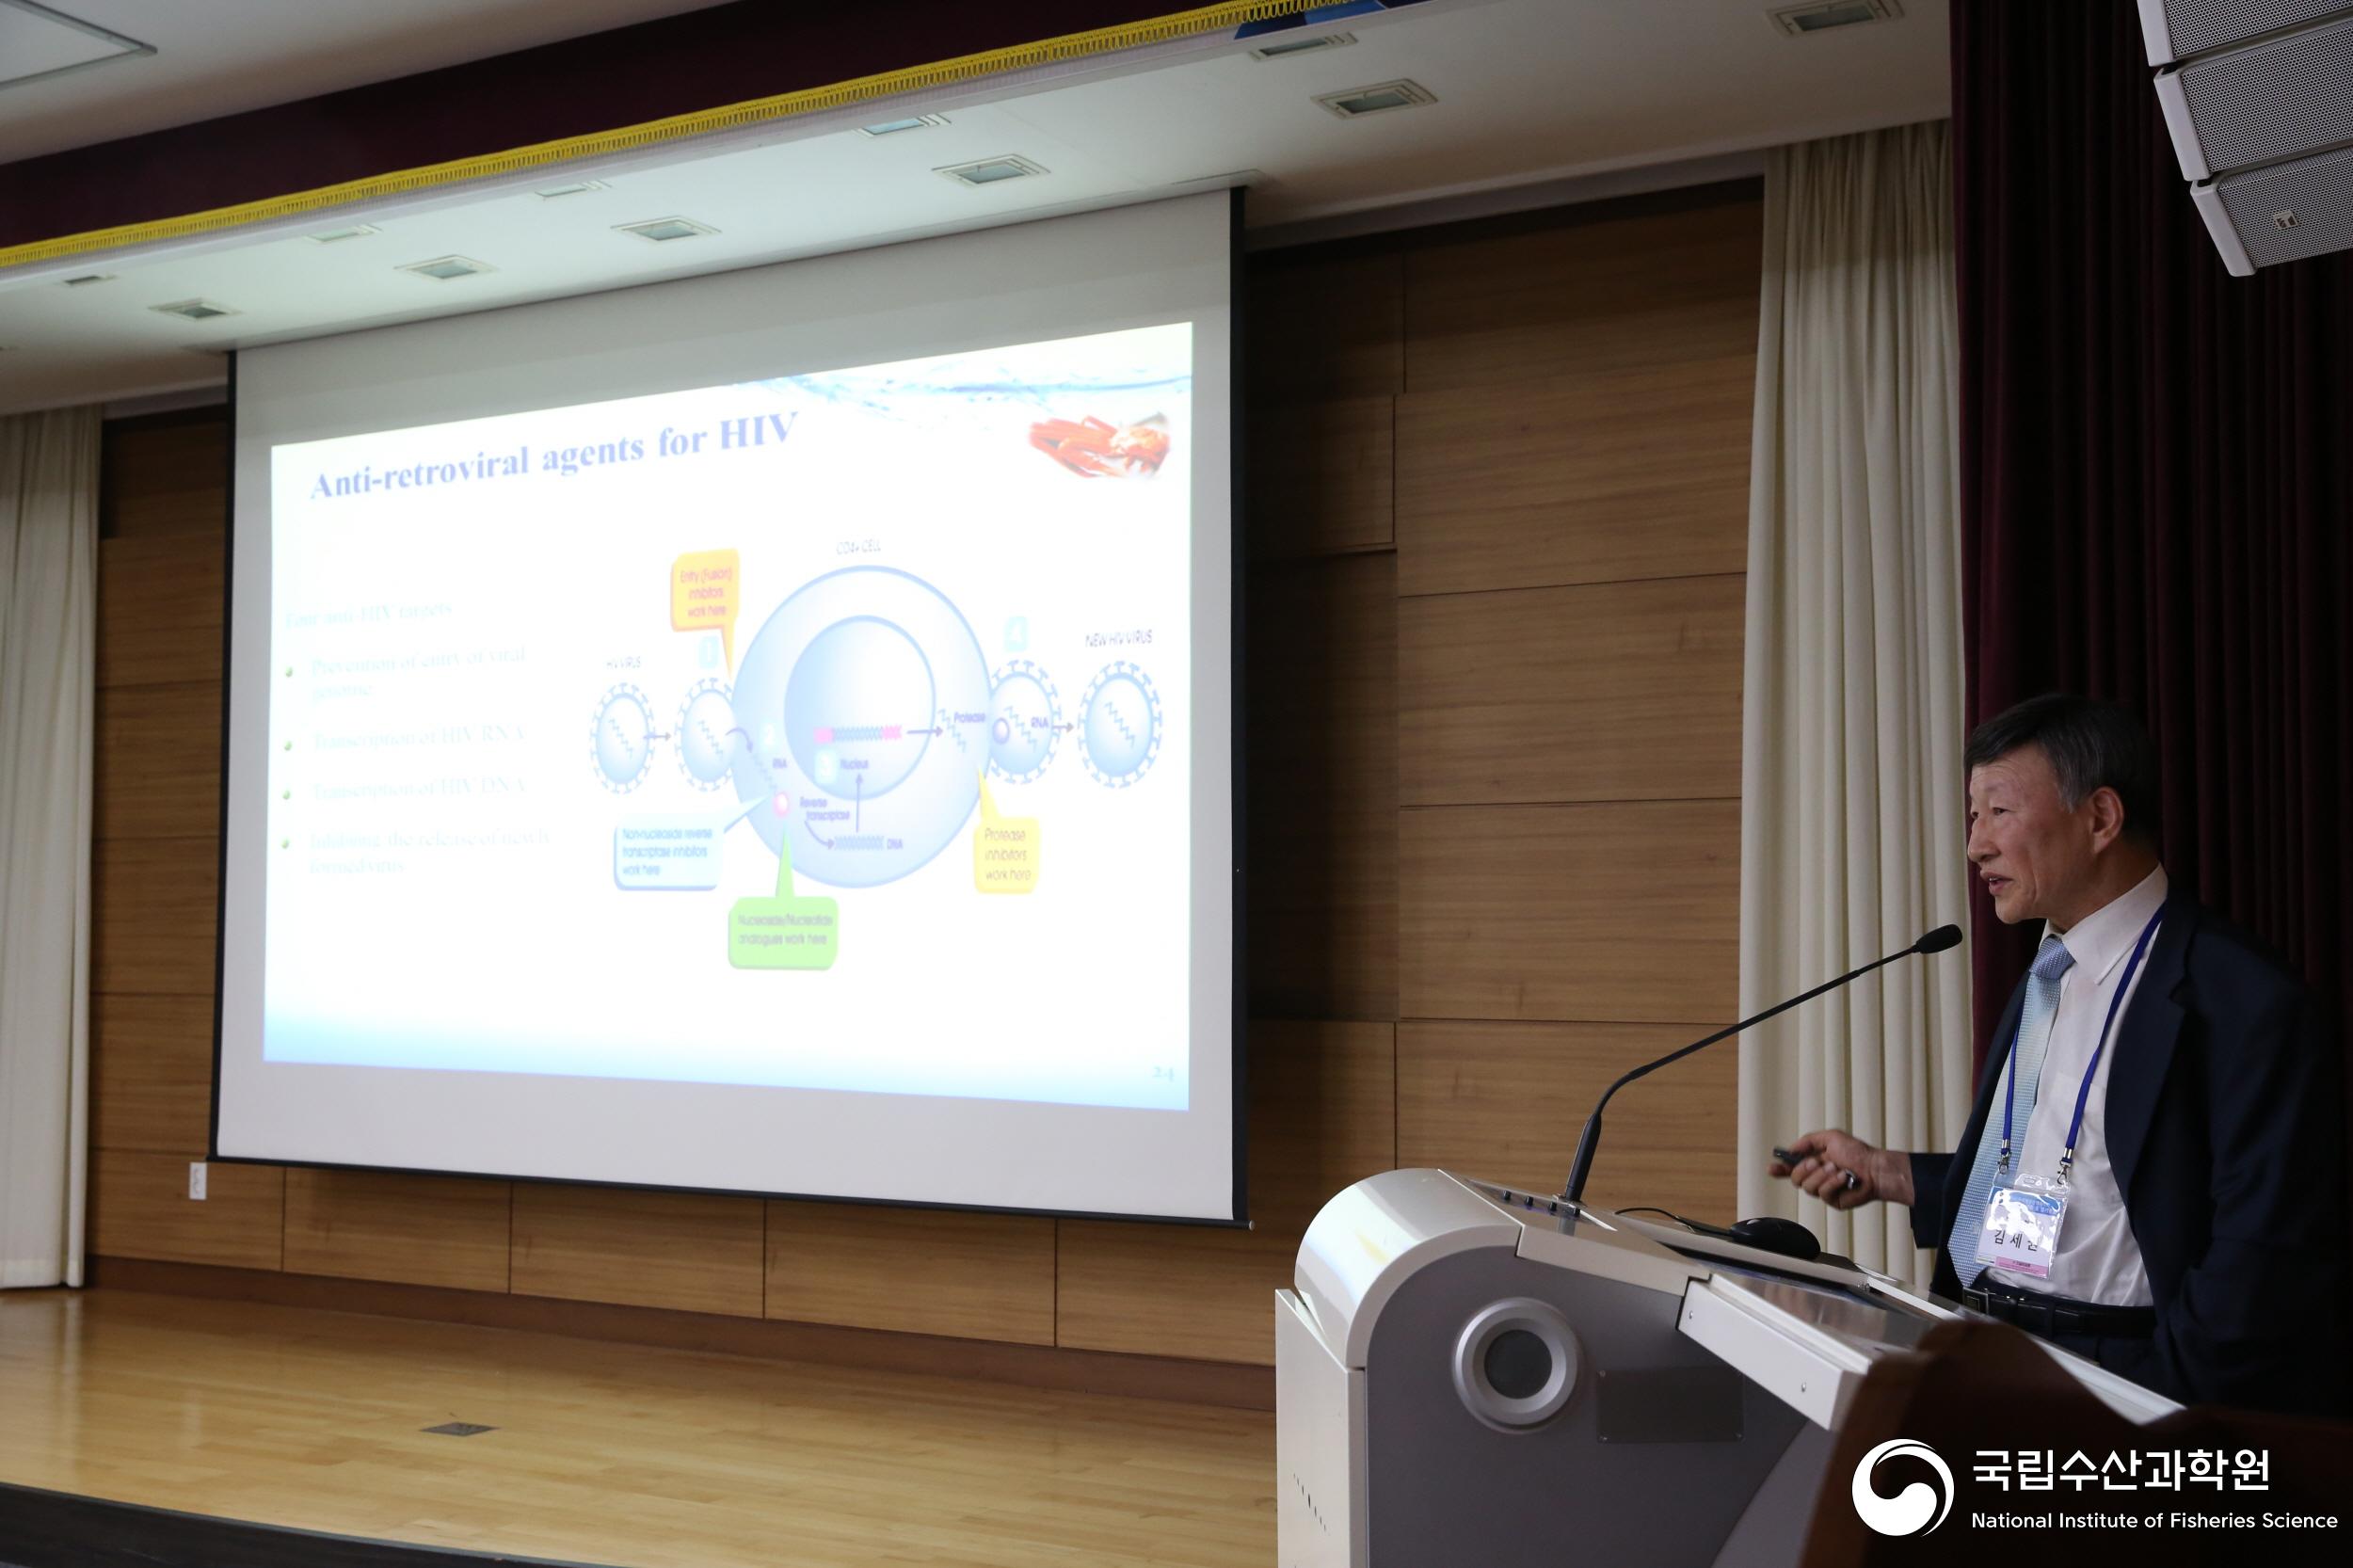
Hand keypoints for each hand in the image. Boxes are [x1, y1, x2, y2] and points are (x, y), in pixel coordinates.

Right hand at [1768, 1130, 1909, 1209]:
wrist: (1875, 1169)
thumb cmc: (1858, 1152)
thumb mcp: (1831, 1137)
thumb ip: (1809, 1141)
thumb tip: (1792, 1149)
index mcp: (1814, 1161)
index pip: (1791, 1167)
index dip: (1779, 1169)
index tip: (1772, 1168)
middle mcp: (1817, 1176)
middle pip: (1795, 1178)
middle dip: (1803, 1169)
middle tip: (1815, 1162)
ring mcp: (1824, 1189)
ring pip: (1807, 1187)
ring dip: (1821, 1176)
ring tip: (1836, 1168)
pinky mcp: (1833, 1200)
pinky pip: (1823, 1193)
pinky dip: (1832, 1183)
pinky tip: (1843, 1177)